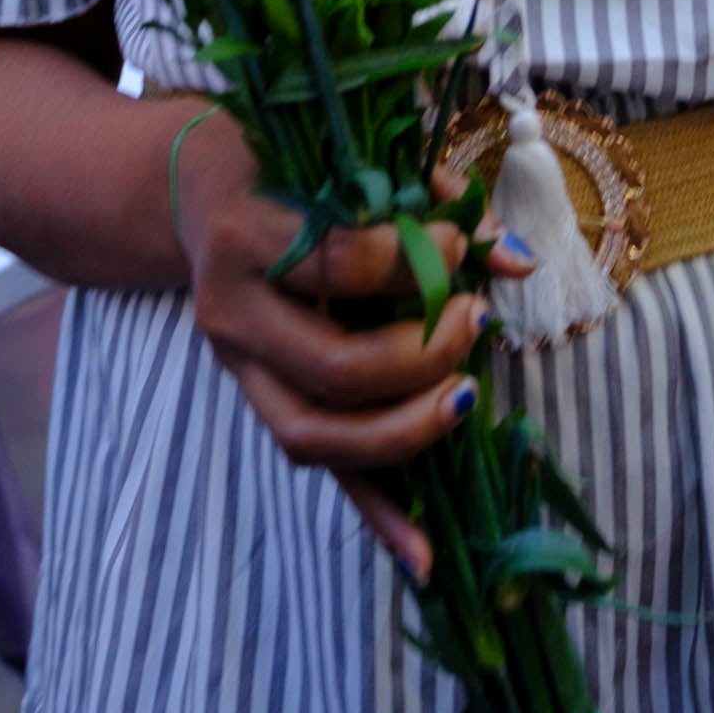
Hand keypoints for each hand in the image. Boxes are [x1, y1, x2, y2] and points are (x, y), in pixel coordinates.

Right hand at [171, 111, 516, 581]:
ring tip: (465, 399)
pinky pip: (324, 473)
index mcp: (245, 234)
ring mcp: (242, 371)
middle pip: (331, 368)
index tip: (460, 248)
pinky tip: (426, 557)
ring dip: (404, 434)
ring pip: (317, 437)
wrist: (197, 190)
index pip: (339, 264)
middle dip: (420, 357)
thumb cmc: (286, 160)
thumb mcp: (345, 155)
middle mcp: (230, 313)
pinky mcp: (263, 405)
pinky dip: (379, 516)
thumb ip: (433, 194)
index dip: (414, 261)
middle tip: (472, 320)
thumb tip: (517, 257)